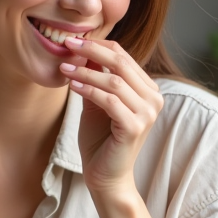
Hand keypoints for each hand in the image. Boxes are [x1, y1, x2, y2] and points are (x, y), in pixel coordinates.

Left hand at [60, 36, 163, 195]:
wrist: (106, 177)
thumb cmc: (100, 140)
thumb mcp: (95, 102)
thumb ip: (94, 77)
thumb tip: (82, 49)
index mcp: (147, 90)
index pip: (123, 57)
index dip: (98, 45)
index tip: (73, 40)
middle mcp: (153, 99)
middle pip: (121, 63)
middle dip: (92, 51)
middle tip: (68, 44)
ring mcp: (147, 113)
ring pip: (114, 81)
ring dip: (85, 72)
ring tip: (64, 68)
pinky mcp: (135, 127)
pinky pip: (110, 101)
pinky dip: (89, 90)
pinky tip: (73, 86)